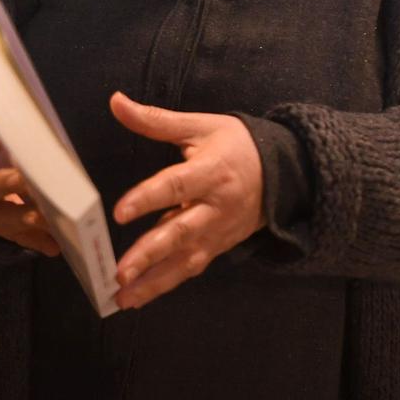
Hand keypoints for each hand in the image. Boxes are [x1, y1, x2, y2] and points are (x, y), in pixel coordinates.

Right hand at [0, 121, 60, 256]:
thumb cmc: (4, 152)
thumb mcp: (3, 140)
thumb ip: (14, 135)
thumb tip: (36, 126)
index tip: (1, 130)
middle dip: (1, 184)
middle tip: (24, 178)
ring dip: (24, 219)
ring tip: (48, 218)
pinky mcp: (4, 232)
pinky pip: (20, 239)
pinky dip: (38, 241)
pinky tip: (55, 244)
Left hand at [109, 92, 263, 308]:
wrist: (283, 174)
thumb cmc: (236, 146)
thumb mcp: (201, 126)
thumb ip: (156, 120)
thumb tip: (116, 102)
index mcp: (211, 172)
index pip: (176, 186)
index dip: (148, 198)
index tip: (119, 212)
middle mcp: (216, 206)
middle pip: (181, 233)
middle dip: (150, 255)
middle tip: (121, 272)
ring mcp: (218, 231)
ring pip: (185, 260)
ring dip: (154, 281)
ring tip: (123, 297)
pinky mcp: (218, 246)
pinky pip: (190, 268)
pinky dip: (165, 284)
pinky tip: (139, 297)